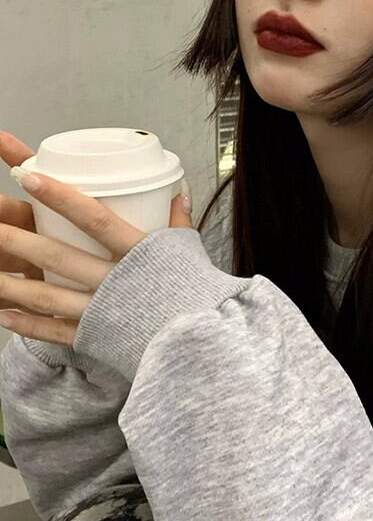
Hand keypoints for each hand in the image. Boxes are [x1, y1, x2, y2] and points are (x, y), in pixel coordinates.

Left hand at [0, 130, 192, 346]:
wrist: (203, 345)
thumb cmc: (198, 294)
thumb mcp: (189, 250)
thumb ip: (179, 219)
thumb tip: (178, 190)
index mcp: (139, 253)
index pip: (94, 217)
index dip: (60, 196)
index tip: (28, 176)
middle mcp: (114, 280)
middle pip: (58, 256)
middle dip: (18, 240)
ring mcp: (102, 311)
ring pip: (47, 296)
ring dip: (12, 284)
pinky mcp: (96, 338)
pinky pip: (56, 332)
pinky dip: (28, 326)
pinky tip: (4, 316)